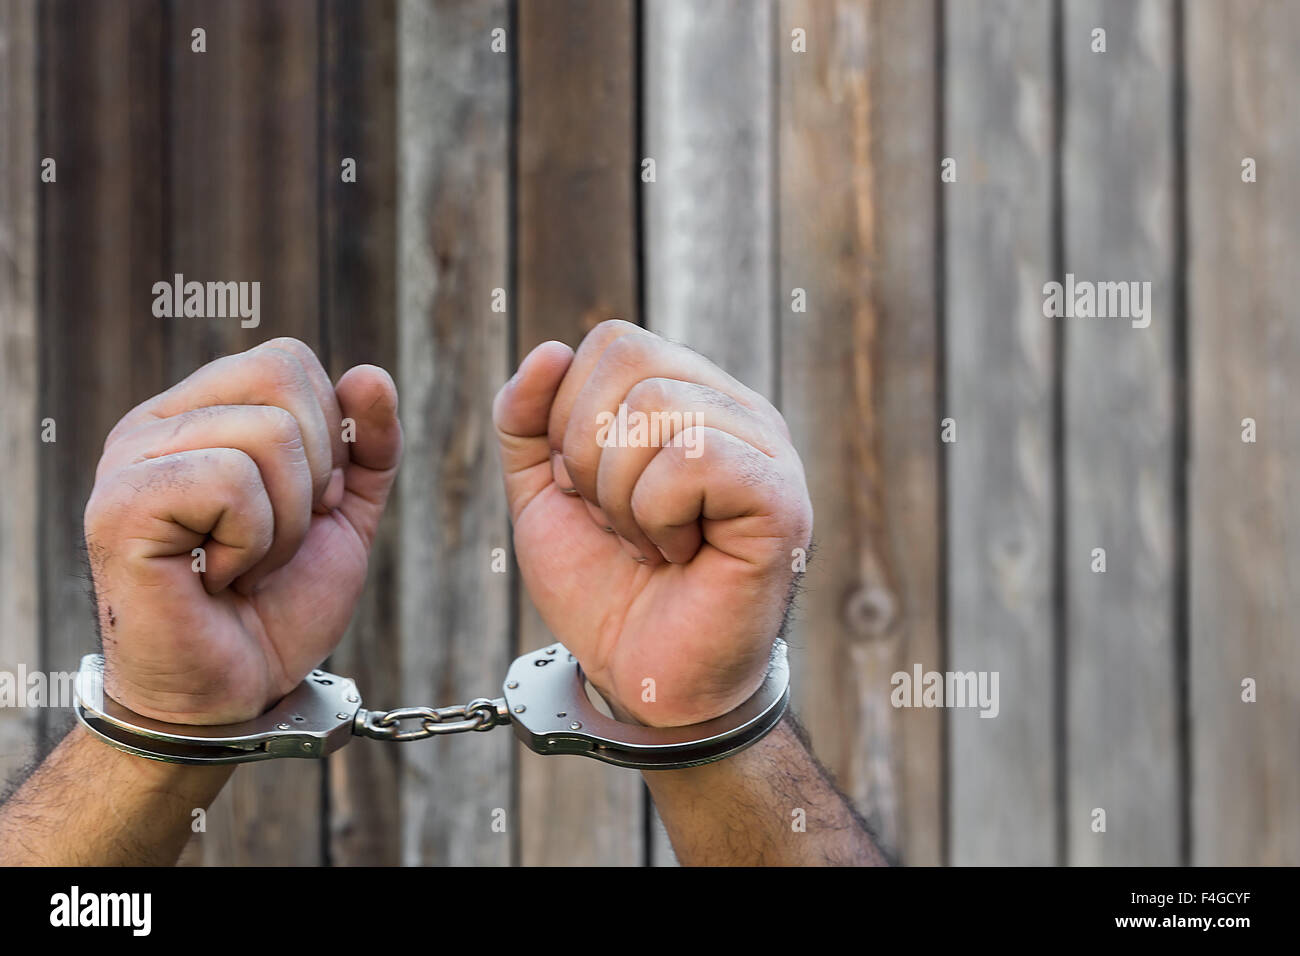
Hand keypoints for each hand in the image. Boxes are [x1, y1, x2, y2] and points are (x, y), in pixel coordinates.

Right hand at [84, 338, 401, 723]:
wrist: (235, 693)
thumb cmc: (278, 607)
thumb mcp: (342, 515)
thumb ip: (366, 445)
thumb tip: (371, 375)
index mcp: (198, 415)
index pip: (287, 360)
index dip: (328, 435)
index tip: (304, 505)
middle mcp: (154, 425)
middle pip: (282, 379)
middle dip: (314, 475)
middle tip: (275, 540)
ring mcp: (130, 461)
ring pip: (268, 434)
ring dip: (286, 522)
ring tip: (245, 565)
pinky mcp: (122, 506)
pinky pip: (232, 480)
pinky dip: (254, 542)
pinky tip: (219, 578)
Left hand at [493, 321, 811, 726]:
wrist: (645, 678)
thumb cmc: (607, 589)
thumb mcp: (545, 495)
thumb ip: (529, 421)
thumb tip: (548, 350)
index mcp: (688, 397)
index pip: (613, 342)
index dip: (571, 415)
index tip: (589, 491)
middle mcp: (735, 410)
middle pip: (629, 359)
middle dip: (587, 453)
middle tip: (617, 521)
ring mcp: (765, 449)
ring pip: (656, 408)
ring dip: (622, 495)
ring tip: (650, 543)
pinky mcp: (779, 497)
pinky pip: (693, 457)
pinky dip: (657, 516)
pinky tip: (681, 554)